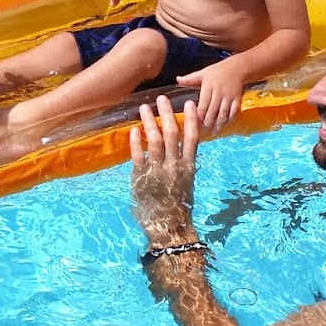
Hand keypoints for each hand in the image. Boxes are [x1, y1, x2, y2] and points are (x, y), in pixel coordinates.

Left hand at [129, 94, 198, 245]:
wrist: (169, 227)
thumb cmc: (178, 205)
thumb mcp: (186, 183)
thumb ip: (183, 164)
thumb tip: (182, 148)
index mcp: (189, 167)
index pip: (192, 137)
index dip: (191, 119)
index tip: (189, 103)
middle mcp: (175, 166)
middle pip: (172, 134)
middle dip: (166, 114)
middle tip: (161, 99)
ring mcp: (158, 172)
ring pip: (154, 141)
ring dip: (149, 122)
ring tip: (143, 108)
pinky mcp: (141, 178)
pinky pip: (138, 156)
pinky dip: (136, 142)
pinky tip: (134, 130)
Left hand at [176, 61, 245, 130]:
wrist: (237, 67)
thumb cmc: (217, 71)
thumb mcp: (203, 73)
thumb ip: (190, 79)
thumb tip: (177, 79)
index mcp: (209, 86)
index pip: (203, 103)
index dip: (199, 114)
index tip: (194, 123)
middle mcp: (219, 92)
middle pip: (213, 110)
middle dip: (208, 122)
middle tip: (202, 132)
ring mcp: (229, 96)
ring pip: (224, 112)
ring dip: (219, 123)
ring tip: (213, 132)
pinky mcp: (238, 99)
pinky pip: (234, 111)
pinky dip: (230, 119)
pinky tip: (225, 125)